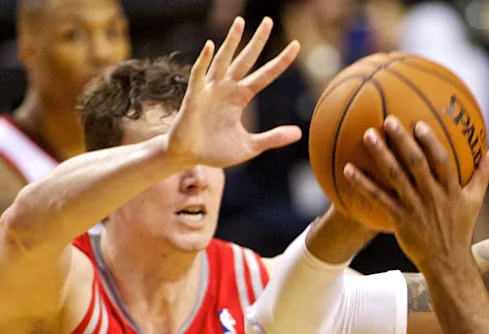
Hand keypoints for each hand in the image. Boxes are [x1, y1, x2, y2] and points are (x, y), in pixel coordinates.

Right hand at [166, 17, 301, 167]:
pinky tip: (210, 46)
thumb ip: (273, 138)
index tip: (296, 46)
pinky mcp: (194, 97)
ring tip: (240, 23)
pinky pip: (199, 75)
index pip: (265, 75)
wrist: (189, 158)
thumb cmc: (216, 150)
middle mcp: (227, 88)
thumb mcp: (250, 146)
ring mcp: (210, 90)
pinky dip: (204, 61)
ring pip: (223, 61)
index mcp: (240, 97)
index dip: (280, 62)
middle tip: (269, 21)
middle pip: (246, 60)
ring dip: (231, 42)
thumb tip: (299, 133)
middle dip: (257, 41)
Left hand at [341, 115, 488, 273]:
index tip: (418, 124)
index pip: (441, 161)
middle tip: (388, 119)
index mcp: (451, 190)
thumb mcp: (476, 200)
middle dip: (401, 140)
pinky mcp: (400, 219)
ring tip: (367, 135)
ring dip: (380, 155)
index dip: (430, 142)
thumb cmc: (461, 228)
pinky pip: (379, 198)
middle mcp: (432, 196)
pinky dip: (363, 184)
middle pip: (415, 163)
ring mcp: (414, 207)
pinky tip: (348, 170)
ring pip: (395, 177)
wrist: (448, 262)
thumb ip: (484, 172)